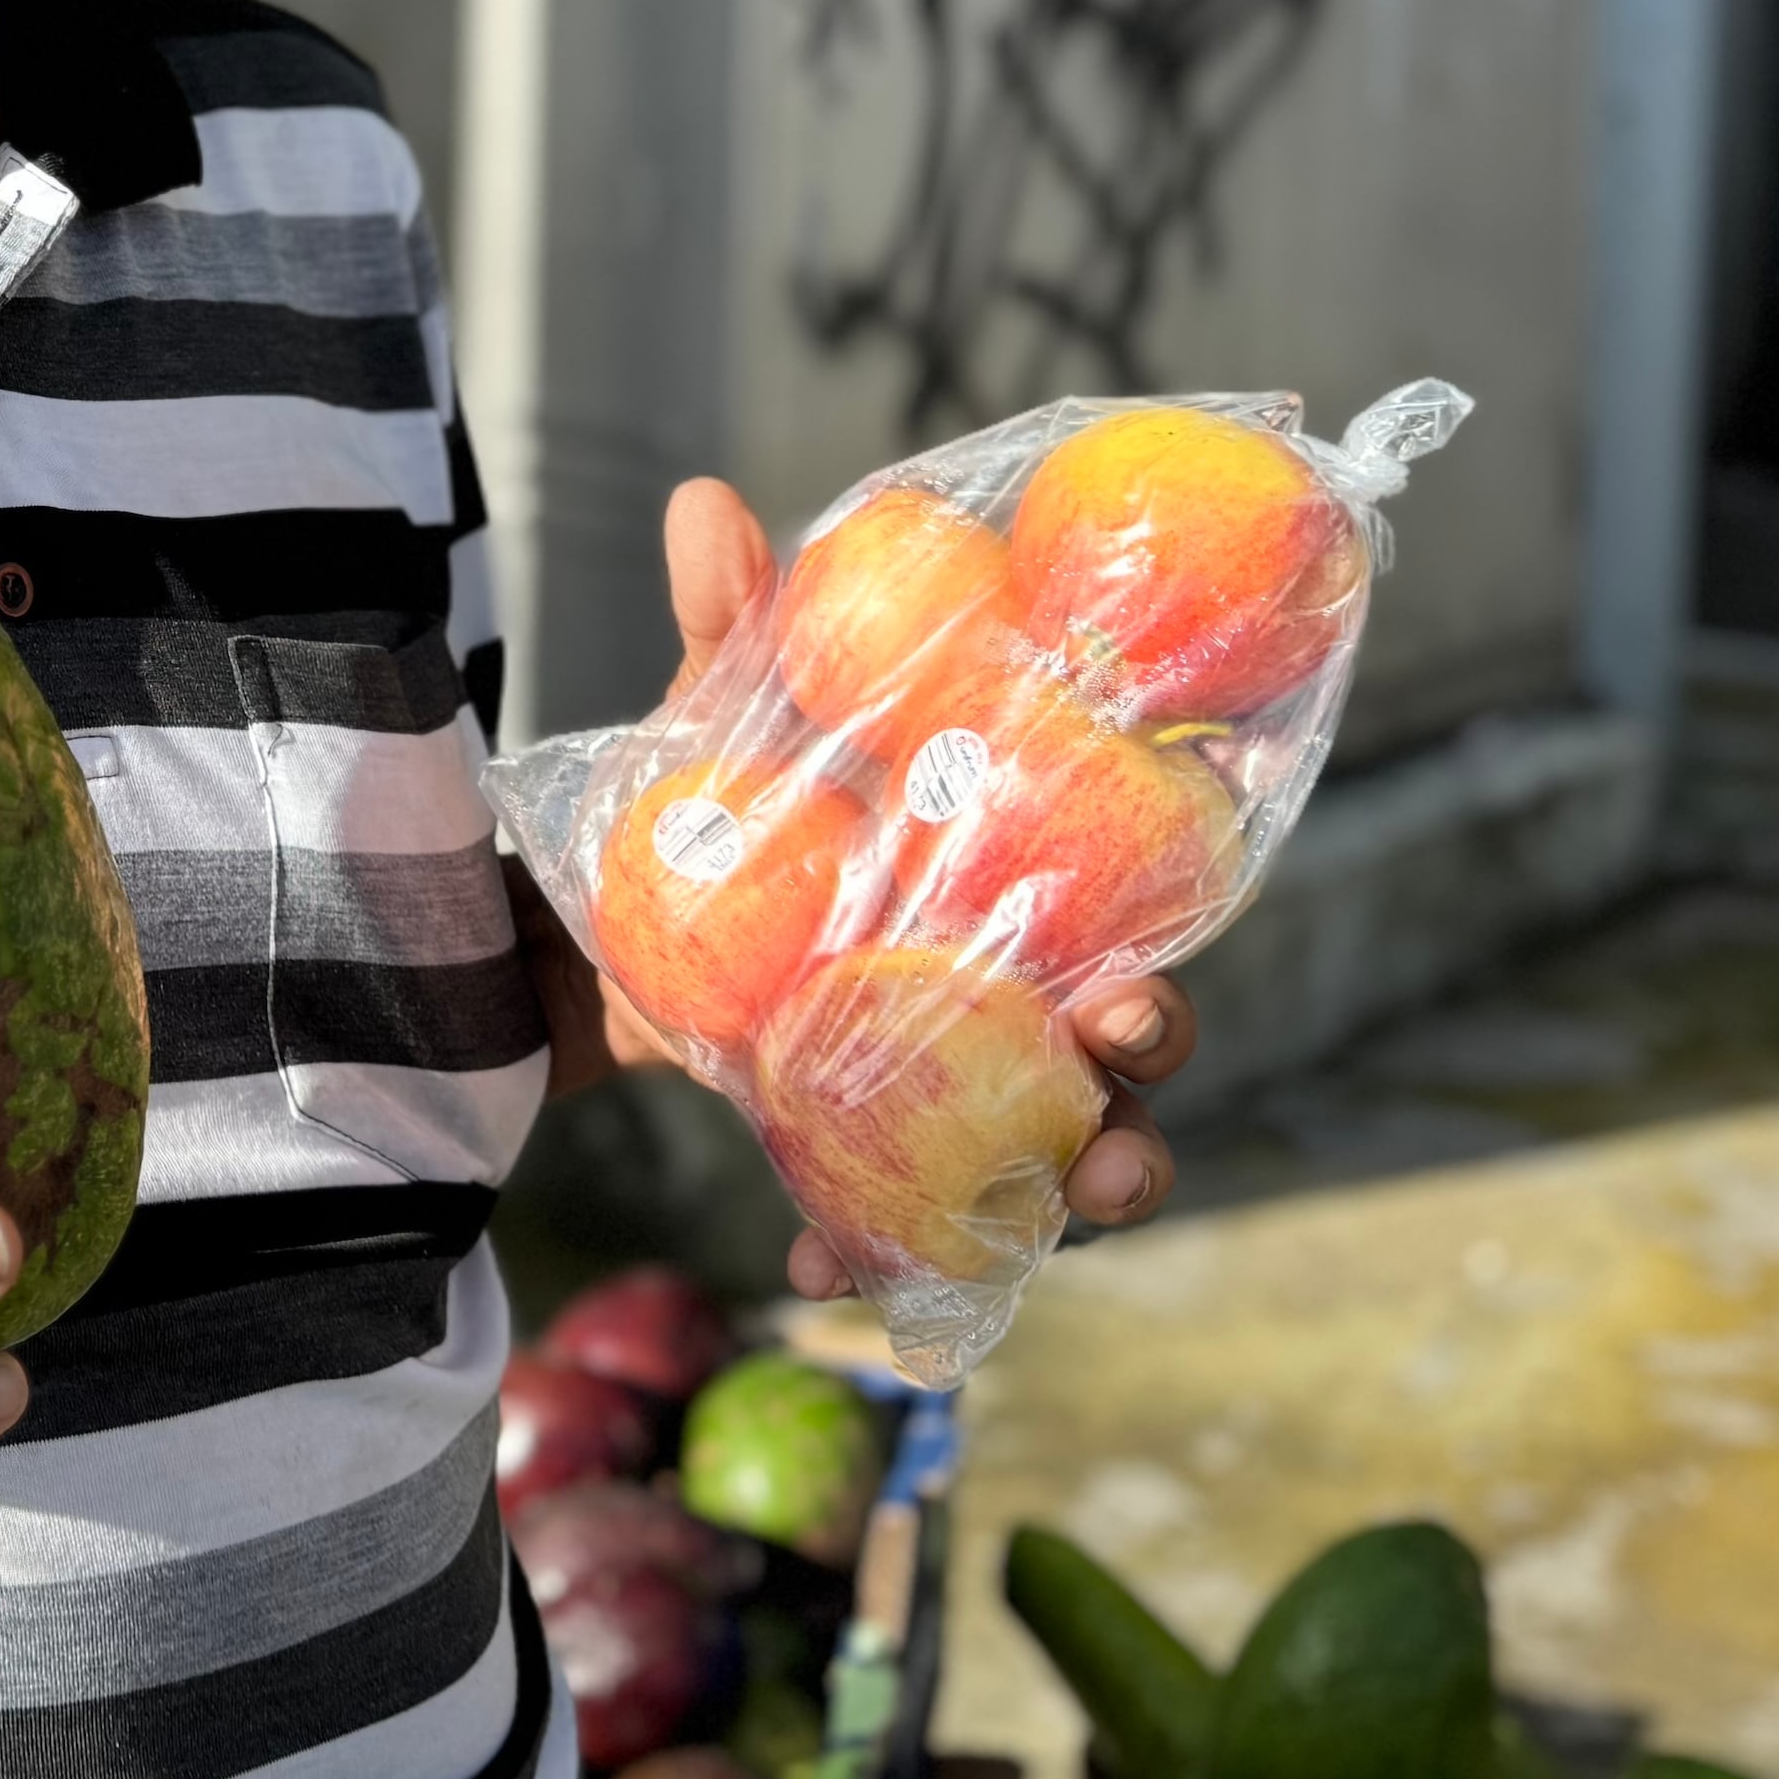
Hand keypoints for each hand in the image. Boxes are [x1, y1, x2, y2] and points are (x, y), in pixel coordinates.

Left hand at [645, 476, 1195, 1300]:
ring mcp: (954, 1088)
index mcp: (1014, 888)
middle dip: (1154, 1066)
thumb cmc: (718, 807)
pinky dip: (878, 1259)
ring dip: (1083, 1188)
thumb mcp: (717, 721)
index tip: (1164, 941)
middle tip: (1123, 1041)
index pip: (1134, 908)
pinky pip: (907, 1229)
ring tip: (1074, 1198)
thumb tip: (703, 502)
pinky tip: (828, 1276)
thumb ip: (730, 626)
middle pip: (1130, 1044)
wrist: (602, 930)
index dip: (1176, 926)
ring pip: (1061, 1154)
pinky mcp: (871, 1160)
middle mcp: (1014, 994)